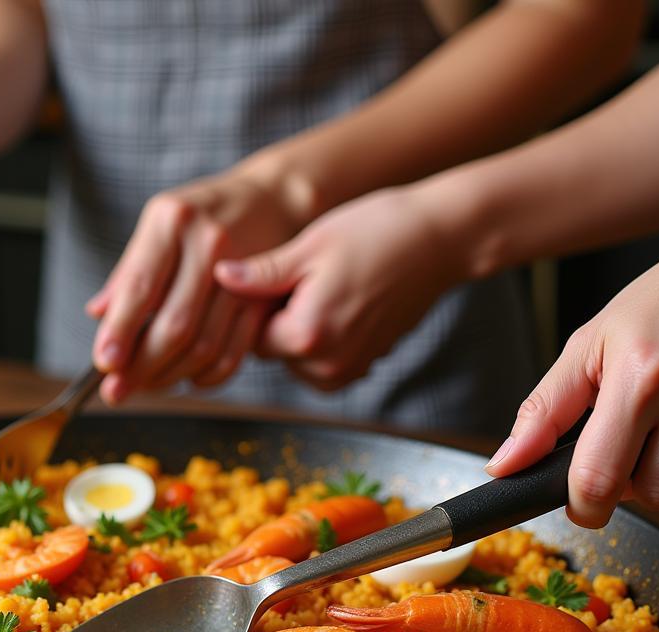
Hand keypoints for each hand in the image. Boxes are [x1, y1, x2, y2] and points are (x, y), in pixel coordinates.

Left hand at [88, 170, 300, 402]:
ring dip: (170, 376)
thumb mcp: (158, 228)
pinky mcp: (262, 299)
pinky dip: (205, 377)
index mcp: (172, 221)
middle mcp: (209, 243)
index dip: (119, 331)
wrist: (268, 201)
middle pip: (175, 325)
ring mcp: (243, 273)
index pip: (140, 287)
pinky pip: (232, 354)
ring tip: (147, 384)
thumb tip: (97, 315)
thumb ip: (128, 273)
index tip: (105, 363)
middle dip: (141, 367)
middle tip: (116, 391)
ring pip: (204, 346)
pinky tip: (186, 377)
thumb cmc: (200, 218)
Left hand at [214, 187, 459, 389]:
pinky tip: (347, 300)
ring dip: (302, 326)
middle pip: (273, 349)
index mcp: (306, 338)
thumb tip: (219, 279)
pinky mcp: (363, 368)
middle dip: (280, 316)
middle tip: (310, 275)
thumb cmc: (376, 232)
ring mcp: (348, 372)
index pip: (250, 334)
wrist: (440, 240)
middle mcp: (326, 368)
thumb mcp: (311, 247)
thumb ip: (262, 274)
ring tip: (331, 286)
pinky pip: (322, 358)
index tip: (280, 273)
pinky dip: (325, 334)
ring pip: (296, 356)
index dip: (259, 303)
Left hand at [486, 258, 658, 528]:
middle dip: (627, 486)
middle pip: (648, 492)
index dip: (581, 506)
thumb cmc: (658, 304)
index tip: (577, 503)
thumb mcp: (589, 346)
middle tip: (623, 447)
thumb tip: (505, 465)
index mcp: (640, 380)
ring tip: (651, 431)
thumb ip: (543, 412)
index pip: (598, 479)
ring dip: (656, 473)